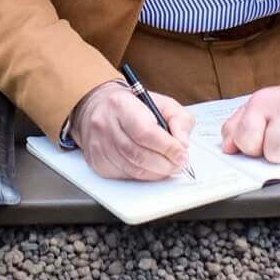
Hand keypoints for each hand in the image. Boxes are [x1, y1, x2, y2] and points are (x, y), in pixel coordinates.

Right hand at [70, 80, 193, 179]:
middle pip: (139, 155)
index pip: (145, 132)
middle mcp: (105, 124)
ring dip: (156, 173)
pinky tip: (151, 168)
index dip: (167, 147)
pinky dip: (143, 176)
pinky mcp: (97, 161)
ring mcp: (99, 145)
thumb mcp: (161, 103)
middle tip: (179, 164)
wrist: (101, 107)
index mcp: (121, 105)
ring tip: (169, 167)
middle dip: (165, 164)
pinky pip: (125, 176)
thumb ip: (178, 119)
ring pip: (133, 169)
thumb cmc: (134, 106)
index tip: (182, 154)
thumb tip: (182, 144)